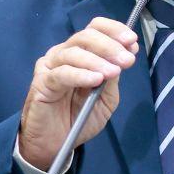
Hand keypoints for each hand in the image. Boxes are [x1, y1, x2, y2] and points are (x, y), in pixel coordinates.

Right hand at [19, 17, 137, 170]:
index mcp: (81, 54)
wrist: (56, 144)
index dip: (113, 31)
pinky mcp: (41, 82)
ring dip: (97, 60)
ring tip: (113, 72)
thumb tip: (123, 58)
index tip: (132, 41)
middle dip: (110, 46)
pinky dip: (80, 74)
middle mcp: (64, 54)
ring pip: (73, 52)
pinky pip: (61, 73)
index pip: (95, 29)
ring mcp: (50, 66)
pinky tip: (95, 79)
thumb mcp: (105, 100)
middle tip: (127, 60)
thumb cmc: (79, 119)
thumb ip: (113, 80)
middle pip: (85, 36)